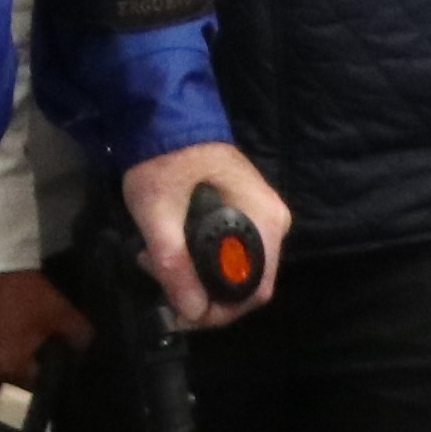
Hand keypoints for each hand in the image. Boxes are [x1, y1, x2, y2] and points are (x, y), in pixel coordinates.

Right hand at [0, 269, 95, 390]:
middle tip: (30, 341)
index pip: (34, 383)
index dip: (45, 368)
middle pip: (9, 375)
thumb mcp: (60, 312)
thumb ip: (79, 335)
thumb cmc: (25, 293)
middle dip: (19, 362)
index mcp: (11, 368)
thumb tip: (84, 347)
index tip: (50, 353)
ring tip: (8, 335)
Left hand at [121, 141, 294, 327]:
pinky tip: (170, 252)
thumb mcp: (159, 214)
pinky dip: (202, 263)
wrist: (164, 118)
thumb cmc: (164, 160)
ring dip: (198, 279)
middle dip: (203, 295)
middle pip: (248, 285)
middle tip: (161, 282)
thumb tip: (192, 312)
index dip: (220, 311)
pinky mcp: (247, 214)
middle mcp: (274, 222)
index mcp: (264, 220)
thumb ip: (174, 263)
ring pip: (237, 272)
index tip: (182, 313)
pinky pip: (233, 255)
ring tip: (156, 263)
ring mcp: (263, 217)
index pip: (255, 289)